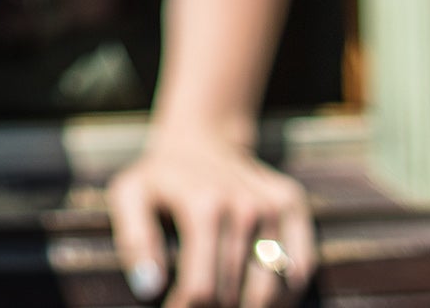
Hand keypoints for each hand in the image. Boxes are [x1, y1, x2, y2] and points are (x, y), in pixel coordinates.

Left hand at [108, 130, 314, 307]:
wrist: (203, 137)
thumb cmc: (161, 176)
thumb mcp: (130, 196)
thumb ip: (135, 241)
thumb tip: (149, 288)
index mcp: (204, 207)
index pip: (202, 288)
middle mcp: (245, 207)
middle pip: (235, 295)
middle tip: (196, 304)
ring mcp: (274, 207)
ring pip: (271, 291)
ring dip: (247, 307)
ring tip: (224, 302)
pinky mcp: (293, 206)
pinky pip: (299, 270)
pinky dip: (282, 295)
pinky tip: (256, 294)